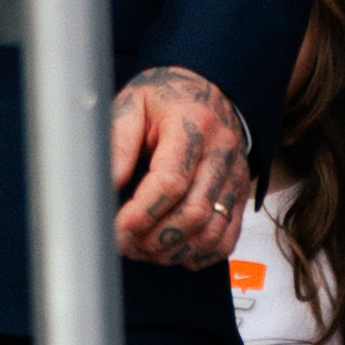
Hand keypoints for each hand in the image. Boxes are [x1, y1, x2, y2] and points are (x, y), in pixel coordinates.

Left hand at [110, 65, 250, 264]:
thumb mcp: (131, 105)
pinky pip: (227, 237)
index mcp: (192, 124)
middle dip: (156, 238)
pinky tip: (172, 251)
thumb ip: (117, 143)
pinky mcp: (240, 194)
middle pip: (194, 212)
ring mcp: (235, 176)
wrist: (203, 90)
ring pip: (212, 230)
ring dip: (174, 250)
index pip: (171, 180)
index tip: (117, 228)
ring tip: (143, 250)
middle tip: (125, 244)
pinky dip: (199, 254)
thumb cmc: (162, 100)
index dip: (142, 212)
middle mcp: (221, 152)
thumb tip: (104, 184)